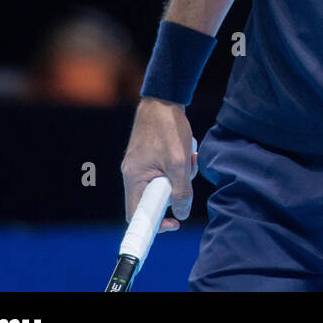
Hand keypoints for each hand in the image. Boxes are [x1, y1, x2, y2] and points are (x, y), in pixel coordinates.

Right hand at [121, 97, 197, 232]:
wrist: (164, 99)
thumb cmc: (168, 128)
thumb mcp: (179, 162)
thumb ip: (181, 191)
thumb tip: (182, 212)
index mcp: (134, 178)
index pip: (137, 214)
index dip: (154, 223)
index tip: (174, 223)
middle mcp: (132, 174)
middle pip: (153, 199)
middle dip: (175, 193)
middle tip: (187, 178)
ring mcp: (139, 165)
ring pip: (162, 184)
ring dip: (180, 177)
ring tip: (190, 158)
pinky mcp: (148, 157)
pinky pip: (163, 172)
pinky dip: (177, 167)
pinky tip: (187, 153)